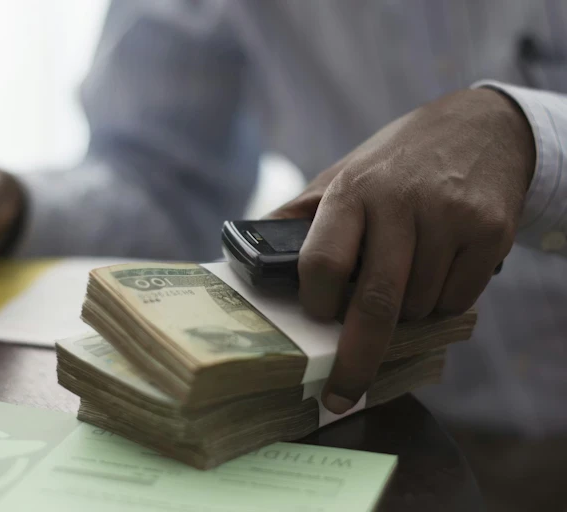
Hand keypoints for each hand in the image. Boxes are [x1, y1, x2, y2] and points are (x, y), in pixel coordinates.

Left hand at [270, 88, 535, 412]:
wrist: (482, 126)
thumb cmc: (399, 160)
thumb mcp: (345, 172)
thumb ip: (302, 212)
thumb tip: (250, 248)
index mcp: (353, 191)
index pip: (323, 262)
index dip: (317, 303)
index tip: (316, 321)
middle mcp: (400, 202)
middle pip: (374, 303)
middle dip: (356, 360)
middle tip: (341, 395)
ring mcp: (449, 217)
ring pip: (418, 307)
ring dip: (405, 317)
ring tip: (403, 282)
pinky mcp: (489, 232)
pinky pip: (457, 300)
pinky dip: (441, 304)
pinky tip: (437, 273)